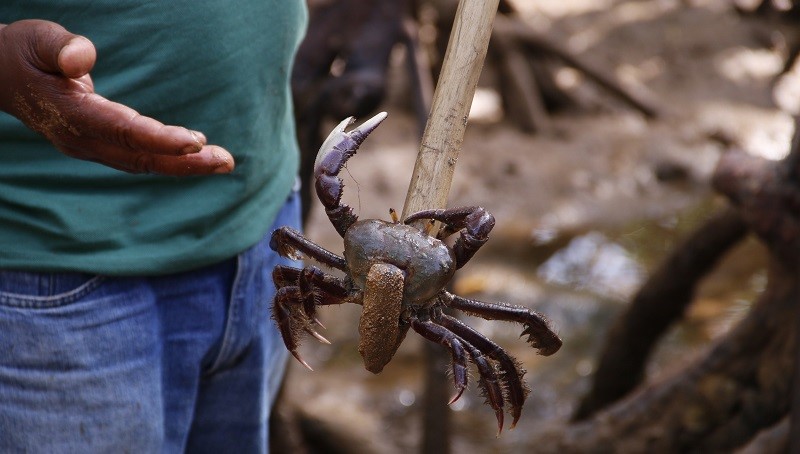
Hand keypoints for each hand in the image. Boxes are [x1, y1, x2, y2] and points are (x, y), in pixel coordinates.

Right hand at [0, 20, 234, 175]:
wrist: (0, 78)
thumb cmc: (23, 53)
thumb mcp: (36, 40)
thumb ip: (60, 47)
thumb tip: (83, 57)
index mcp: (70, 116)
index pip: (123, 132)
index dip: (160, 139)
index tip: (195, 142)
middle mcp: (82, 140)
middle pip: (141, 157)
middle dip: (186, 162)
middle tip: (226, 161)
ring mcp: (90, 147)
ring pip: (142, 163)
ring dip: (184, 165)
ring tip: (222, 162)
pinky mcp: (98, 146)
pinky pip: (138, 158)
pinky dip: (168, 159)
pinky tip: (195, 155)